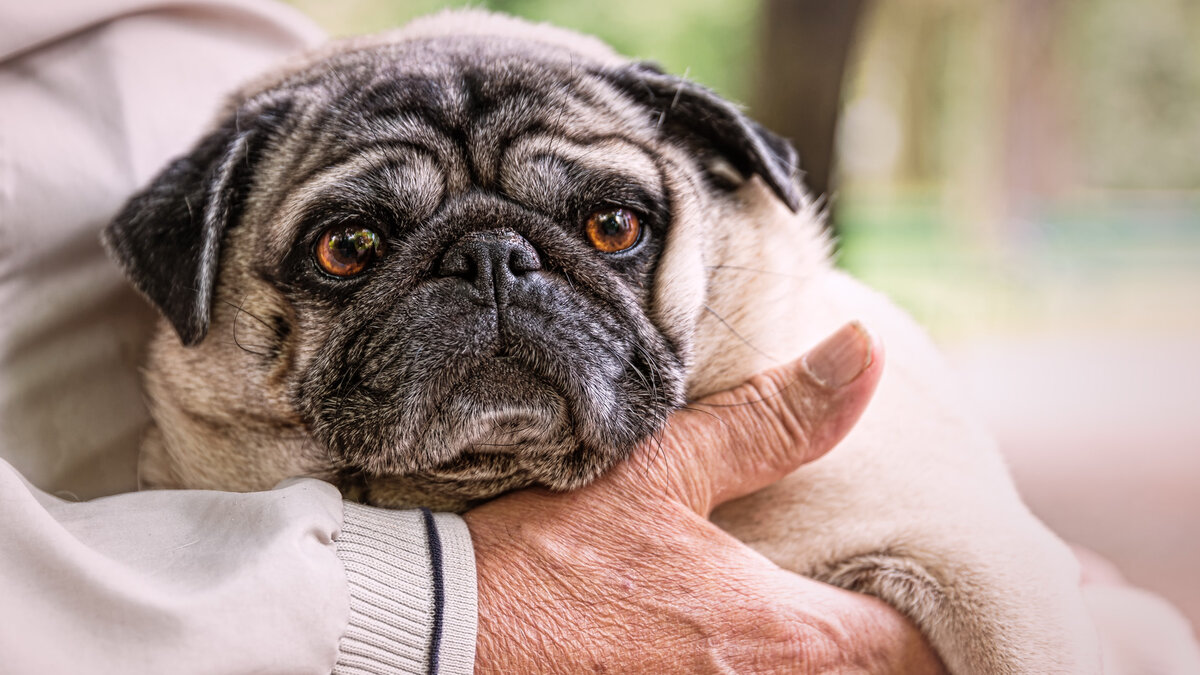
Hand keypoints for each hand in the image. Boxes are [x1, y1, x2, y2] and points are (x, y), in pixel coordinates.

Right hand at [466, 322, 946, 673]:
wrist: (447, 635)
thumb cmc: (552, 555)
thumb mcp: (665, 470)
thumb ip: (775, 421)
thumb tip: (861, 352)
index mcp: (780, 635)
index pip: (910, 649)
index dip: (928, 621)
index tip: (915, 587)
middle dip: (879, 646)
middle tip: (863, 596)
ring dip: (821, 659)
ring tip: (809, 612)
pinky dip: (757, 669)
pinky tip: (722, 639)